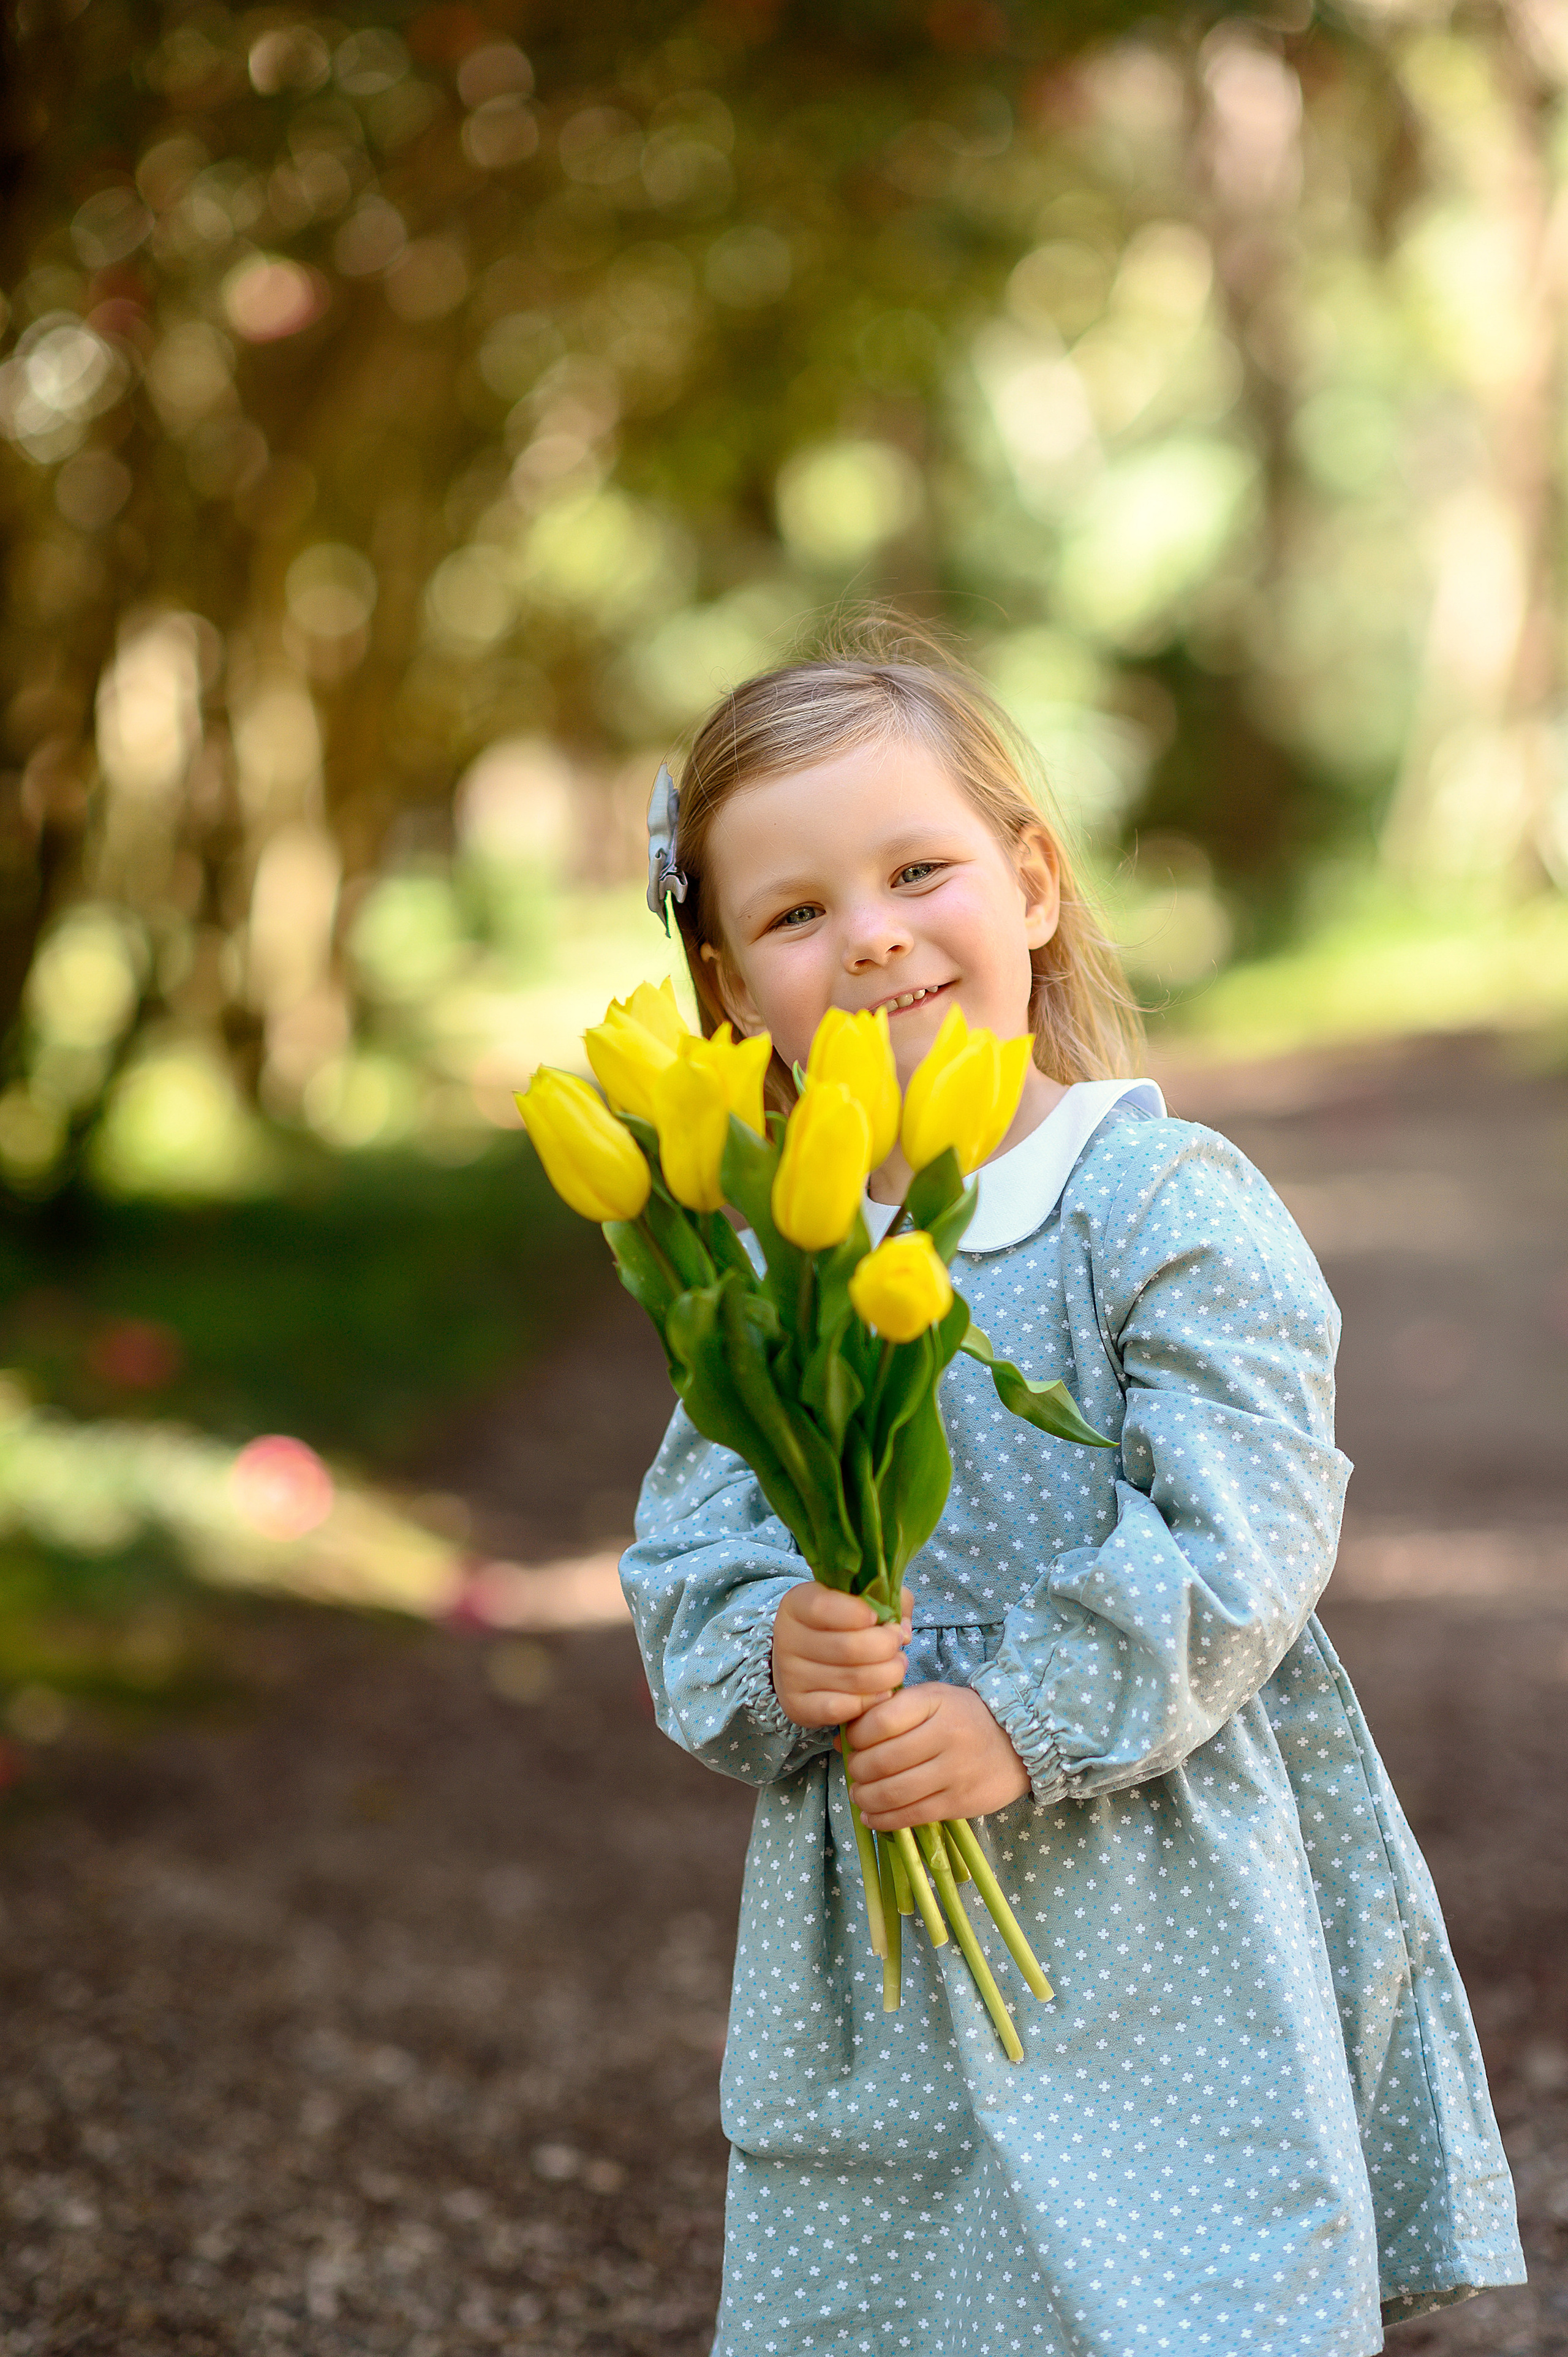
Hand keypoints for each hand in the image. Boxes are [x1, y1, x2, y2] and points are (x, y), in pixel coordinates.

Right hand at [771, 1582, 911, 1728]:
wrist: (807, 1660)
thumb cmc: (842, 1625)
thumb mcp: (861, 1600)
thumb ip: (887, 1600)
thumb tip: (901, 1632)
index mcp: (797, 1603)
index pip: (823, 1607)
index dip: (857, 1613)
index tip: (877, 1618)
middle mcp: (787, 1638)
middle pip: (847, 1647)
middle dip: (886, 1648)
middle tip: (897, 1647)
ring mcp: (789, 1675)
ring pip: (851, 1679)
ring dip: (886, 1675)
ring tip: (896, 1668)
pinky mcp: (796, 1706)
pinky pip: (839, 1709)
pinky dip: (868, 1703)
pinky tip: (881, 1693)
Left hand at [846, 1683, 1029, 1828]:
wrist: (1019, 1743)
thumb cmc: (964, 1717)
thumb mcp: (931, 1699)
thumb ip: (888, 1712)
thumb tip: (842, 1741)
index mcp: (934, 1702)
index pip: (880, 1721)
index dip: (856, 1735)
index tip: (851, 1742)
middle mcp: (945, 1736)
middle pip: (882, 1761)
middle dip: (857, 1770)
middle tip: (854, 1772)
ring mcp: (954, 1772)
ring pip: (893, 1792)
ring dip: (865, 1798)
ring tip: (860, 1795)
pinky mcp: (960, 1803)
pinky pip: (912, 1816)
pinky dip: (883, 1820)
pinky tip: (871, 1817)